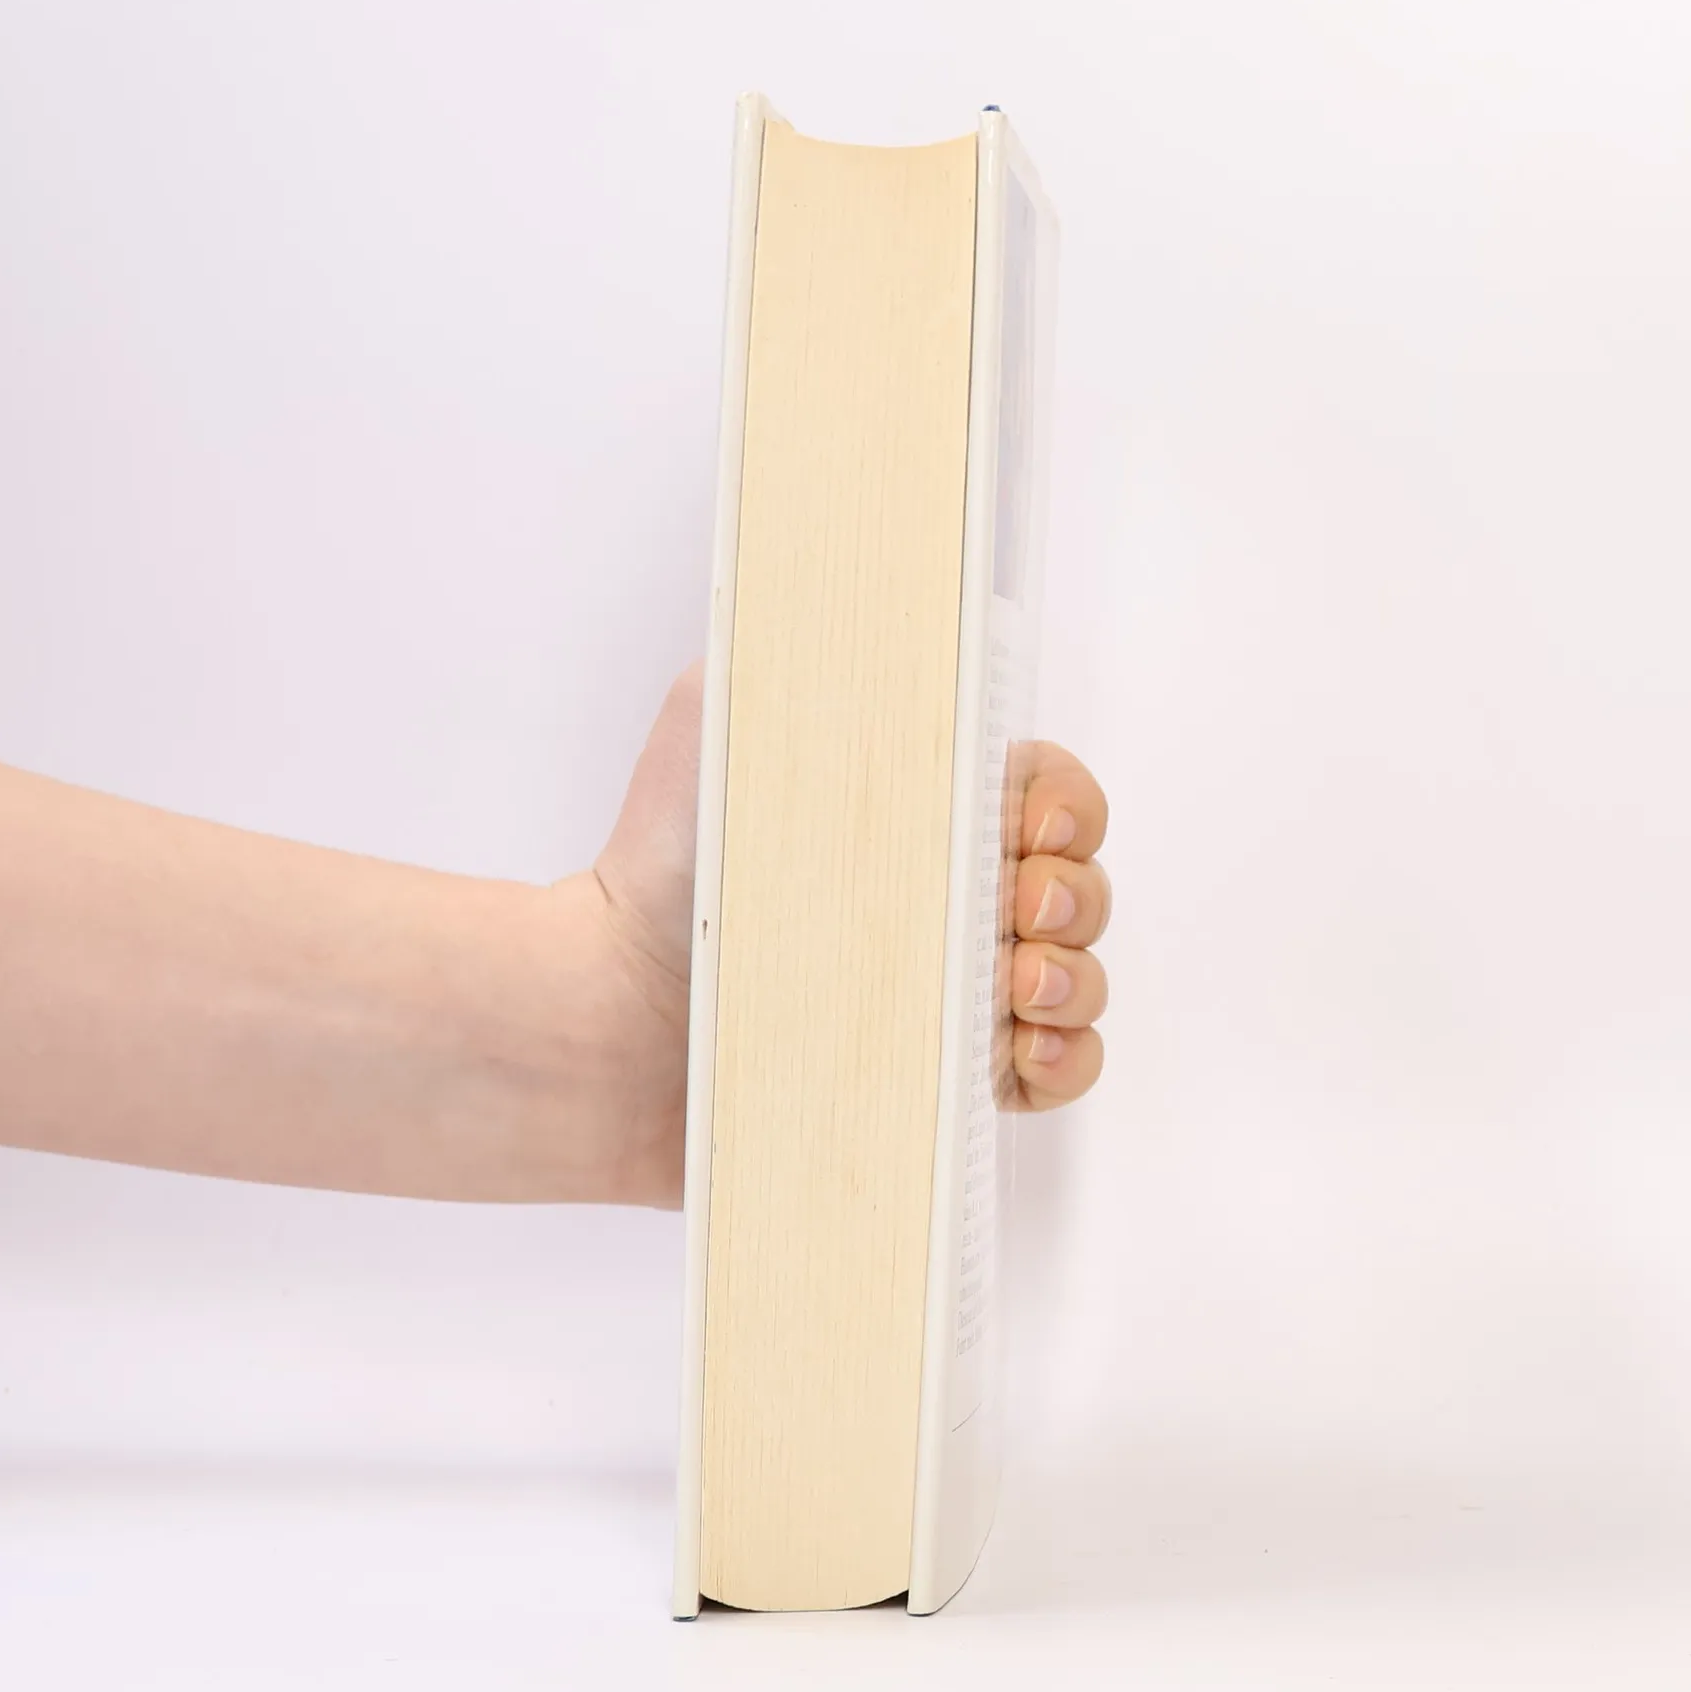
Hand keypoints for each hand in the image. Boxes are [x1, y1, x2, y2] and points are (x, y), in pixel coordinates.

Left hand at [585, 669, 1109, 1202]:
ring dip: (1072, 984)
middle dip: (1074, 897)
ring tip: (1010, 991)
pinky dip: (1061, 1065)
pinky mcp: (938, 1084)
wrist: (612, 1018)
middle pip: (1077, 888)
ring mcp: (947, 997)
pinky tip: (1015, 1056)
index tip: (1027, 825)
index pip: (1048, 794)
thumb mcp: (719, 714)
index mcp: (922, 812)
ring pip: (1077, 982)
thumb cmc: (661, 867)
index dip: (1066, 807)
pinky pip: (1052, 1077)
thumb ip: (799, 653)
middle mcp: (947, 902)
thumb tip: (887, 607)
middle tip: (1014, 912)